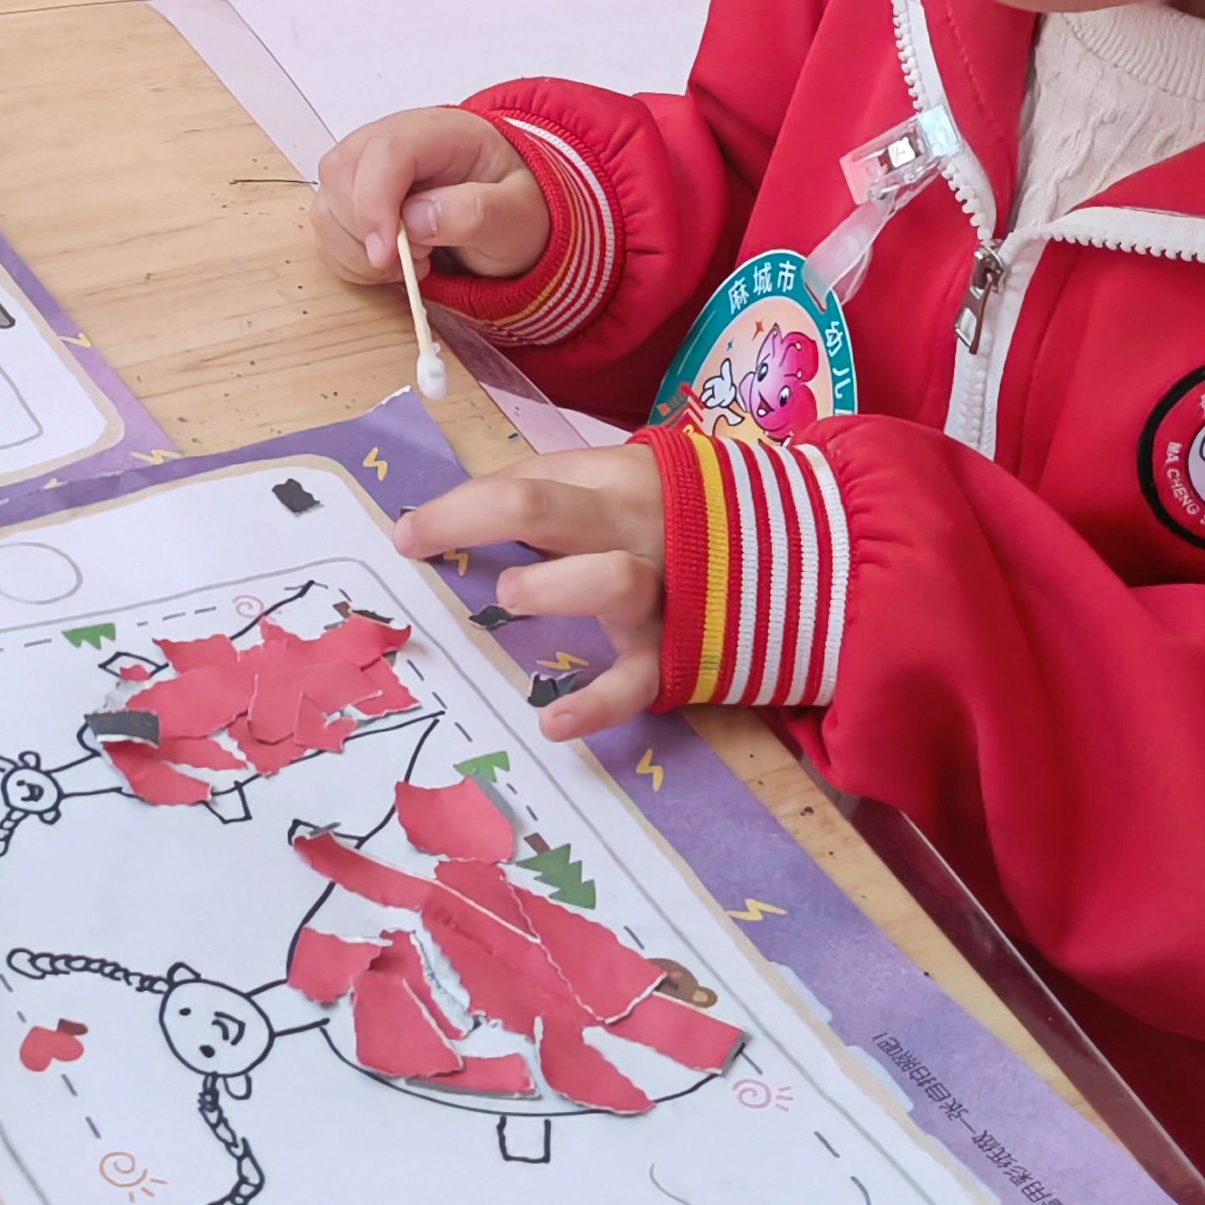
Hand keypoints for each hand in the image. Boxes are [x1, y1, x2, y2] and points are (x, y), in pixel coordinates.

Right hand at [312, 108, 545, 286]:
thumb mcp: (518, 214)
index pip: (385, 151)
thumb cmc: (514, 207)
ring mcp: (366, 170)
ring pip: (327, 206)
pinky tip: (391, 265)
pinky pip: (327, 233)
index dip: (374, 203)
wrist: (509, 217)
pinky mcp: (352, 200)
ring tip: (411, 262)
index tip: (386, 254)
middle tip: (416, 259)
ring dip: (358, 251)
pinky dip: (351, 260)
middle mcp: (392, 141)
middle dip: (366, 231)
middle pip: (341, 173)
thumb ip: (476, 212)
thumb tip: (415, 220)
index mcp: (439, 131)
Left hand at [393, 445, 669, 739]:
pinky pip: (636, 681)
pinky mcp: (678, 651)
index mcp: (613, 482)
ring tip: (509, 597)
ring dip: (552, 587)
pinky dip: (597, 704)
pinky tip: (551, 722)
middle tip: (419, 543)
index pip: (522, 482)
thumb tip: (470, 507)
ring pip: (609, 579)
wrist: (797, 554)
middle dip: (476, 518)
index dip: (456, 507)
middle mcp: (633, 529)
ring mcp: (659, 592)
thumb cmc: (680, 519)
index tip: (407, 534)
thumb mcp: (624, 482)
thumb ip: (556, 489)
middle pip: (545, 507)